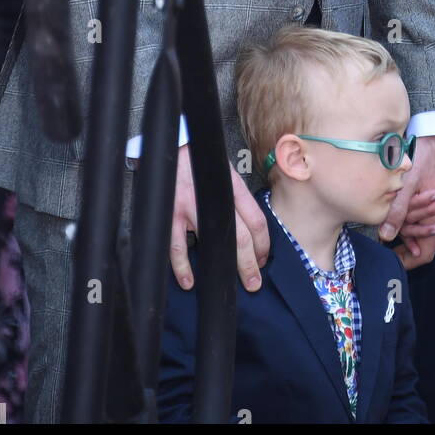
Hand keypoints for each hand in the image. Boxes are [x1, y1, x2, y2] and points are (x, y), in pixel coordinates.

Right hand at [170, 144, 270, 291]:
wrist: (172, 148)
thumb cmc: (201, 162)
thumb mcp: (225, 173)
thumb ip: (235, 197)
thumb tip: (247, 225)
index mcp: (232, 188)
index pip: (256, 220)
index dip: (263, 244)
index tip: (264, 259)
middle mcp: (216, 200)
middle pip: (241, 238)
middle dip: (250, 264)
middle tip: (254, 283)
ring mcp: (192, 208)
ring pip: (214, 244)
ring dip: (222, 269)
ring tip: (227, 287)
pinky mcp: (171, 215)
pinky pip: (177, 247)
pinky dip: (183, 267)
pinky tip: (189, 281)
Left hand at [378, 134, 434, 269]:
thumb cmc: (428, 156)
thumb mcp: (409, 184)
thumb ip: (398, 210)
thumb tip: (386, 235)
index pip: (425, 254)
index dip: (407, 261)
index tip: (390, 261)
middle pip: (423, 242)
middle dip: (403, 245)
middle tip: (382, 244)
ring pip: (423, 226)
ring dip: (406, 230)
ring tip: (386, 229)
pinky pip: (425, 213)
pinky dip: (412, 216)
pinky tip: (398, 211)